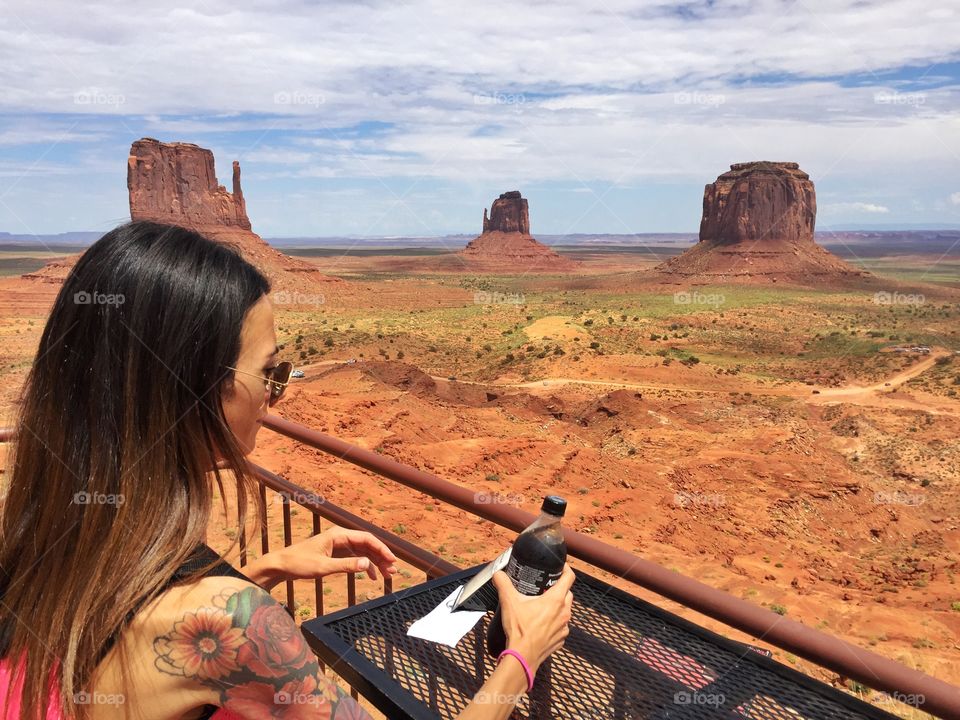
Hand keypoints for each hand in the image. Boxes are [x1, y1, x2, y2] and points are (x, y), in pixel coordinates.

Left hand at [247, 527, 398, 588]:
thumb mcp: (323, 567)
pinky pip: (356, 558)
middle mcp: (341, 537)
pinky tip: (372, 576)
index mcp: (338, 535)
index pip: (367, 539)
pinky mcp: (335, 554)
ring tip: (386, 575)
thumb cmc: (299, 564)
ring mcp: (339, 545)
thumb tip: (367, 564)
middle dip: (381, 557)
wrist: (281, 566)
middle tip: (392, 571)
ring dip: (375, 562)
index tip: (392, 560)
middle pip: (367, 545)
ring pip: (363, 552)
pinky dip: (365, 566)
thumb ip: (346, 565)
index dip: (381, 549)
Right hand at [491, 564, 574, 672]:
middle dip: (559, 588)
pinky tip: (542, 624)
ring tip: (542, 606)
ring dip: (557, 607)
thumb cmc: (519, 630)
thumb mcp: (509, 602)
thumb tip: (498, 574)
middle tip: (545, 587)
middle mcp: (564, 612)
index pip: (569, 578)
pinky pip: (561, 627)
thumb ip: (503, 584)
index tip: (559, 567)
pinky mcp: (561, 640)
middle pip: (568, 594)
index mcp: (555, 600)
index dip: (565, 569)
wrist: (522, 657)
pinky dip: (554, 623)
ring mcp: (564, 627)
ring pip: (566, 611)